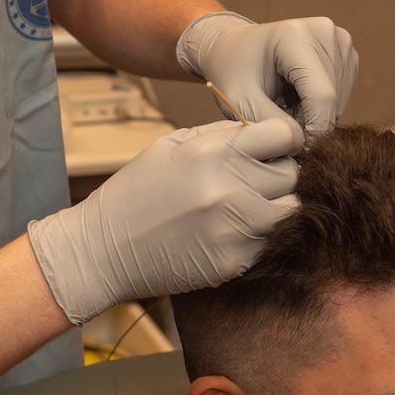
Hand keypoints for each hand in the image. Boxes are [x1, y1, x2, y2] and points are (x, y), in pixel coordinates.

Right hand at [27, 119, 301, 325]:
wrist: (103, 250)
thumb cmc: (135, 193)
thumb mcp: (171, 146)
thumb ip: (220, 137)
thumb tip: (262, 132)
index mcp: (213, 153)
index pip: (285, 134)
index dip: (283, 140)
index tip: (273, 149)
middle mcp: (228, 189)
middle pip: (291, 175)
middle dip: (278, 175)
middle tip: (255, 182)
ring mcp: (232, 229)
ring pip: (288, 211)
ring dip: (273, 208)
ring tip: (245, 208)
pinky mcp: (231, 263)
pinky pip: (265, 243)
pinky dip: (254, 237)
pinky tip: (226, 233)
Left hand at [177, 12, 357, 135]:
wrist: (235, 49)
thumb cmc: (234, 75)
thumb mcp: (241, 104)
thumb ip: (271, 125)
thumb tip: (302, 143)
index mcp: (296, 37)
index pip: (321, 95)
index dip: (314, 131)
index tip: (297, 154)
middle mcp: (324, 31)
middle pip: (332, 99)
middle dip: (309, 123)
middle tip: (278, 124)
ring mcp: (338, 38)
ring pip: (339, 100)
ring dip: (313, 115)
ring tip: (283, 108)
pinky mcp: (345, 50)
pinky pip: (341, 94)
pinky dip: (319, 105)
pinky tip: (295, 98)